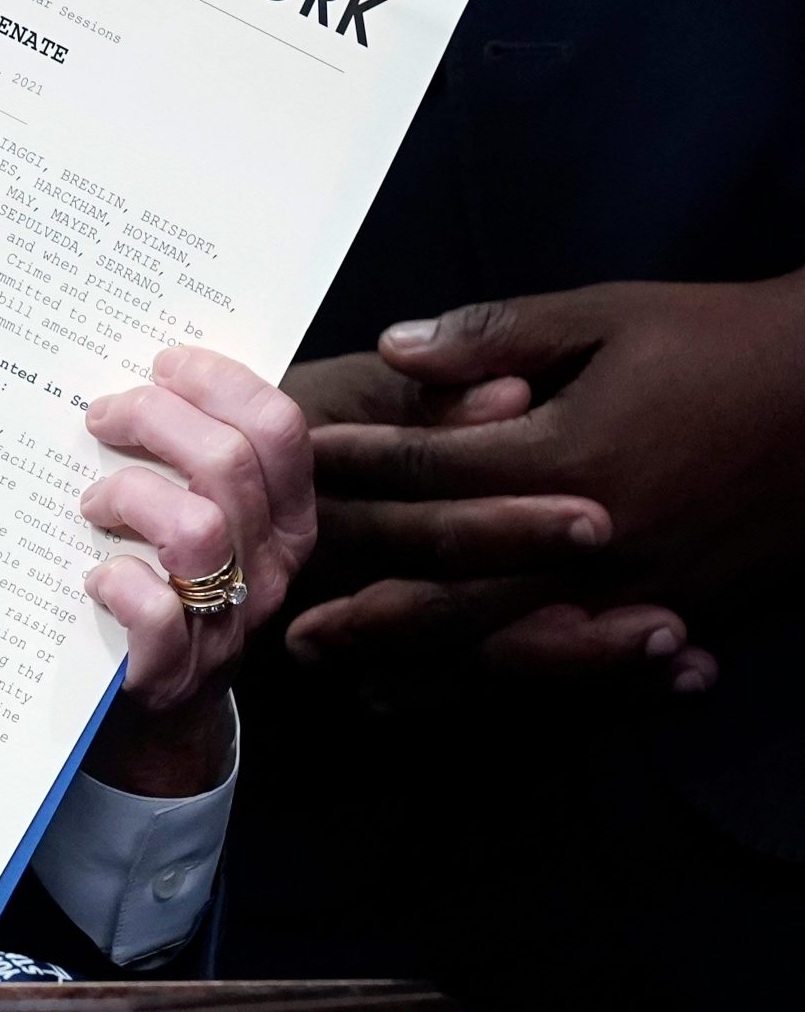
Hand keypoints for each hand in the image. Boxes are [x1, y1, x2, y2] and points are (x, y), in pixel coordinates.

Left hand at [71, 348, 312, 794]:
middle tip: (101, 417)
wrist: (153, 716)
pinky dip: (118, 582)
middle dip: (155, 419)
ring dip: (131, 495)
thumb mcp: (195, 513)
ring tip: (92, 503)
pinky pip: (158, 612)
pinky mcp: (174, 672)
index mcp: (283, 518)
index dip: (221, 381)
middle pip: (230, 463)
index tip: (163, 362)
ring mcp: (225, 622)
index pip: (280, 428)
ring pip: (198, 529)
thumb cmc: (164, 587)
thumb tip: (139, 371)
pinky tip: (93, 576)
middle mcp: (267, 567)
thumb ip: (189, 454)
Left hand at [290, 276, 804, 682]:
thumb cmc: (723, 342)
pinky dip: (513, 690)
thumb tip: (391, 346)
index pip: (426, 472)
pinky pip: (578, 671)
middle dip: (364, 611)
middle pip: (450, 590)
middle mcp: (590, 539)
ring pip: (507, 648)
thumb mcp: (605, 316)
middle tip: (288, 630)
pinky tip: (465, 695)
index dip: (351, 472)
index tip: (288, 477)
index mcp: (562, 455)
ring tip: (353, 682)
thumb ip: (493, 336)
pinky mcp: (682, 616)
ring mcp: (637, 589)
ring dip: (424, 669)